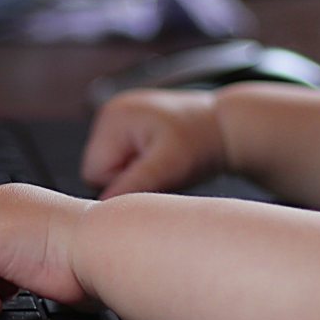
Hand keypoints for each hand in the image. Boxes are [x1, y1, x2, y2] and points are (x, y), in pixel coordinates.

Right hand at [80, 89, 226, 197]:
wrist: (226, 127)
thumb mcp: (170, 166)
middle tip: (161, 170)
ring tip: (164, 164)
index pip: (93, 172)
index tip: (156, 176)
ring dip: (135, 174)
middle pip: (98, 171)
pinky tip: (161, 159)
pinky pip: (121, 160)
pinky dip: (140, 166)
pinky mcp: (128, 128)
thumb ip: (135, 184)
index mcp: (113, 117)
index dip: (123, 183)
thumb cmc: (202, 142)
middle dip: (128, 178)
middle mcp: (110, 114)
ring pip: (110, 169)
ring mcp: (118, 120)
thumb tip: (104, 206)